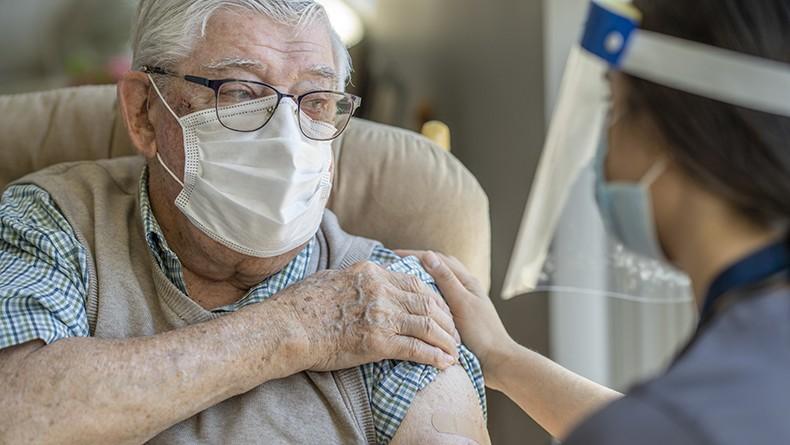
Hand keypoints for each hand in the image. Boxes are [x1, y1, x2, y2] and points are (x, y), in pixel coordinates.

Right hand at [275, 261, 461, 371]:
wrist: (287, 327)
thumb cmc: (300, 305)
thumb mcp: (331, 278)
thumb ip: (354, 280)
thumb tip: (360, 280)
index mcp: (371, 272)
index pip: (413, 283)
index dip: (433, 297)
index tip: (441, 309)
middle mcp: (381, 290)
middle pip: (426, 302)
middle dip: (446, 319)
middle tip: (455, 331)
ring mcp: (381, 315)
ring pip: (427, 325)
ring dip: (446, 339)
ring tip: (455, 350)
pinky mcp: (378, 342)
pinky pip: (416, 348)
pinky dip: (434, 356)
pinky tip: (444, 363)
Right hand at [396, 250, 516, 378]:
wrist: (496, 360)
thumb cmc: (481, 332)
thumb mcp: (461, 303)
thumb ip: (446, 280)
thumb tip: (428, 255)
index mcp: (467, 281)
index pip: (439, 259)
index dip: (416, 255)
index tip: (394, 255)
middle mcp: (465, 288)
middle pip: (438, 268)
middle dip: (417, 264)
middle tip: (395, 265)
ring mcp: (462, 302)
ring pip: (438, 284)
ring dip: (422, 278)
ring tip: (402, 280)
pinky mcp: (458, 316)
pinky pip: (438, 299)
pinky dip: (426, 295)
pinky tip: (415, 302)